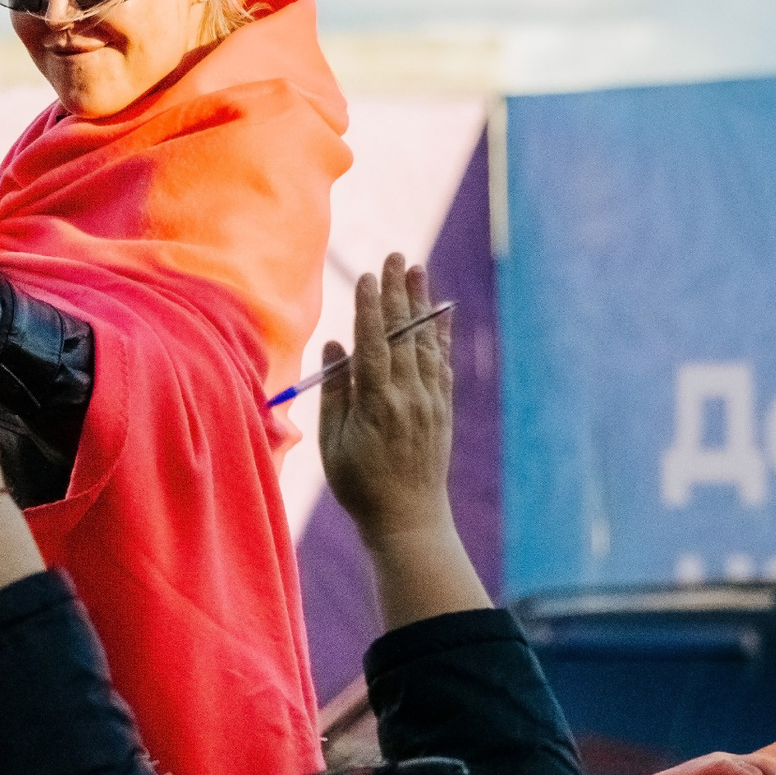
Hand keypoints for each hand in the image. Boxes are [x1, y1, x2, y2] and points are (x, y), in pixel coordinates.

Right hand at [319, 252, 454, 542]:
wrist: (408, 518)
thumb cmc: (359, 484)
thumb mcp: (333, 443)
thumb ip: (336, 392)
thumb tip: (336, 346)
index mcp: (377, 404)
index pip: (373, 343)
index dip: (370, 307)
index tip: (367, 275)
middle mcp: (409, 396)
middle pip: (403, 333)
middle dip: (398, 291)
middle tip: (396, 256)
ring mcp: (430, 401)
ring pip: (425, 342)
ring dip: (420, 303)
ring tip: (417, 269)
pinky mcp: (442, 409)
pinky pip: (442, 361)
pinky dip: (440, 334)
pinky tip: (440, 312)